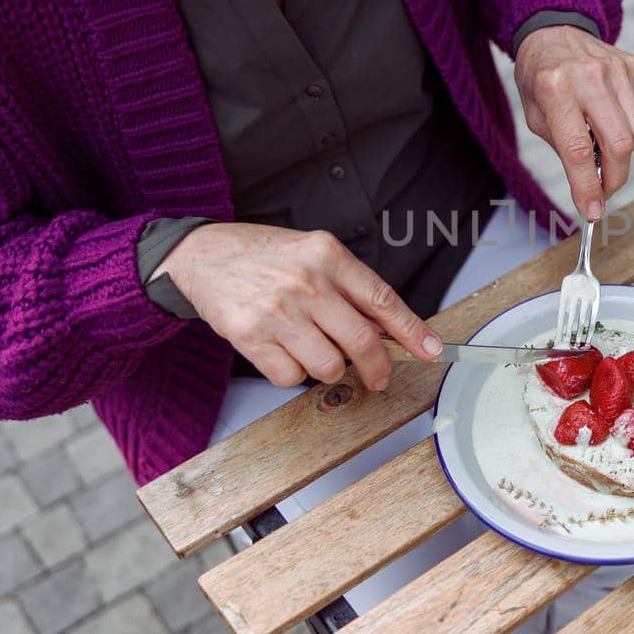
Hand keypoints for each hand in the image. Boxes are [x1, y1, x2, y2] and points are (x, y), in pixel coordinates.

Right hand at [152, 222, 441, 389]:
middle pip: (362, 343)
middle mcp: (306, 282)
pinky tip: (282, 349)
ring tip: (312, 347)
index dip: (412, 331)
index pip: (382, 300)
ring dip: (329, 368)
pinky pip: (291, 378)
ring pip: (329, 367)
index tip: (433, 351)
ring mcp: (278, 311)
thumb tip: (388, 330)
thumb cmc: (264, 256)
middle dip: (378, 370)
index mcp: (328, 255)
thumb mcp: (313, 255)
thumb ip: (350, 288)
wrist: (201, 255)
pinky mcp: (250, 337)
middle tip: (378, 378)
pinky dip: (293, 373)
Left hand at [513, 25, 633, 220]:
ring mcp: (616, 69)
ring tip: (603, 145)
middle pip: (618, 144)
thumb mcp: (537, 117)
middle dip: (614, 177)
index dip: (587, 186)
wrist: (555, 34)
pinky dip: (633, 130)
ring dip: (624, 152)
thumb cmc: (541, 81)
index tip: (592, 211)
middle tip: (604, 189)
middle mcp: (588, 76)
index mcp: (554, 89)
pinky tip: (613, 123)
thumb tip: (593, 191)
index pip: (577, 150)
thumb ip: (565, 150)